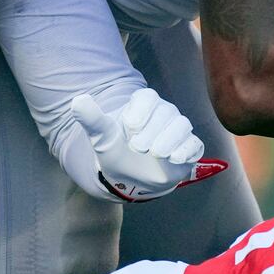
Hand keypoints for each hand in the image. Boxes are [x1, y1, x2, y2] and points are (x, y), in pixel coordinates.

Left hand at [71, 88, 227, 201]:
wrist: (130, 177)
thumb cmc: (117, 151)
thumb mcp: (102, 136)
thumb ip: (92, 119)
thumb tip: (78, 100)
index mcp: (142, 107)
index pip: (147, 97)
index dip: (141, 110)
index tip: (129, 126)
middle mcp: (163, 115)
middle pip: (166, 111)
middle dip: (153, 130)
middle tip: (137, 147)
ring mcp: (177, 131)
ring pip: (182, 125)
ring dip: (169, 139)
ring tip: (156, 154)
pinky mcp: (189, 148)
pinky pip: (195, 143)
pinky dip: (187, 150)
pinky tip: (175, 159)